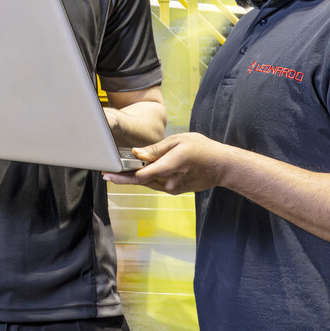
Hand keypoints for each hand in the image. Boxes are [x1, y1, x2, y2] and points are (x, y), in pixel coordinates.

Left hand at [104, 132, 229, 193]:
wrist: (222, 166)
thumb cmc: (202, 149)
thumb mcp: (178, 141)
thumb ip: (156, 149)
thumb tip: (137, 153)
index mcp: (169, 167)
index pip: (140, 175)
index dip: (122, 176)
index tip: (109, 174)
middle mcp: (170, 182)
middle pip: (141, 181)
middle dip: (123, 177)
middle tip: (107, 174)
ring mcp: (173, 188)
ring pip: (148, 183)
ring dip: (134, 178)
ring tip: (119, 172)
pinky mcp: (175, 189)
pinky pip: (156, 184)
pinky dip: (146, 178)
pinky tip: (140, 172)